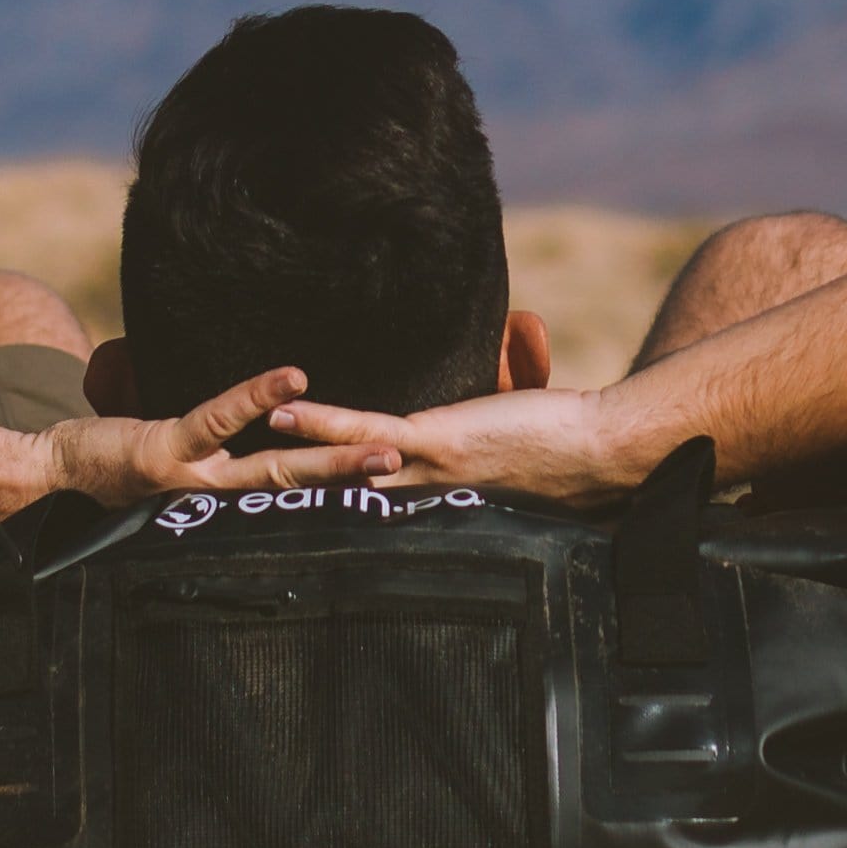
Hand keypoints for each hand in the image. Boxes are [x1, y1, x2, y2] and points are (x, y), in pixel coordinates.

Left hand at [40, 366, 402, 508]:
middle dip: (360, 486)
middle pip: (303, 492)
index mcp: (226, 505)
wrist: (46, 477)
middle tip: (416, 480)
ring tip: (381, 449)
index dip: (349, 496)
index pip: (298, 501)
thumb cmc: (114, 472)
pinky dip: (256, 396)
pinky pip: (220, 420)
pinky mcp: (166, 449)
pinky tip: (293, 377)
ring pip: (274, 469)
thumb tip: (271, 443)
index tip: (404, 491)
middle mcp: (217, 502)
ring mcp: (194, 479)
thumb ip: (222, 463)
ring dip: (330, 459)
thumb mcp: (177, 475)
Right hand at [266, 383, 657, 509]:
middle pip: (346, 499)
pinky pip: (367, 429)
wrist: (610, 451)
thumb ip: (506, 390)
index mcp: (445, 503)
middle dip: (293, 493)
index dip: (334, 506)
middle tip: (236, 488)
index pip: (378, 508)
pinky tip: (281, 413)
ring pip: (343, 467)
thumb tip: (515, 340)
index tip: (290, 508)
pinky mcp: (440, 440)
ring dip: (290, 457)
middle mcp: (429, 496)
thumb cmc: (576, 443)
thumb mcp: (522, 430)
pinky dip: (322, 419)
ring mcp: (431, 472)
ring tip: (240, 448)